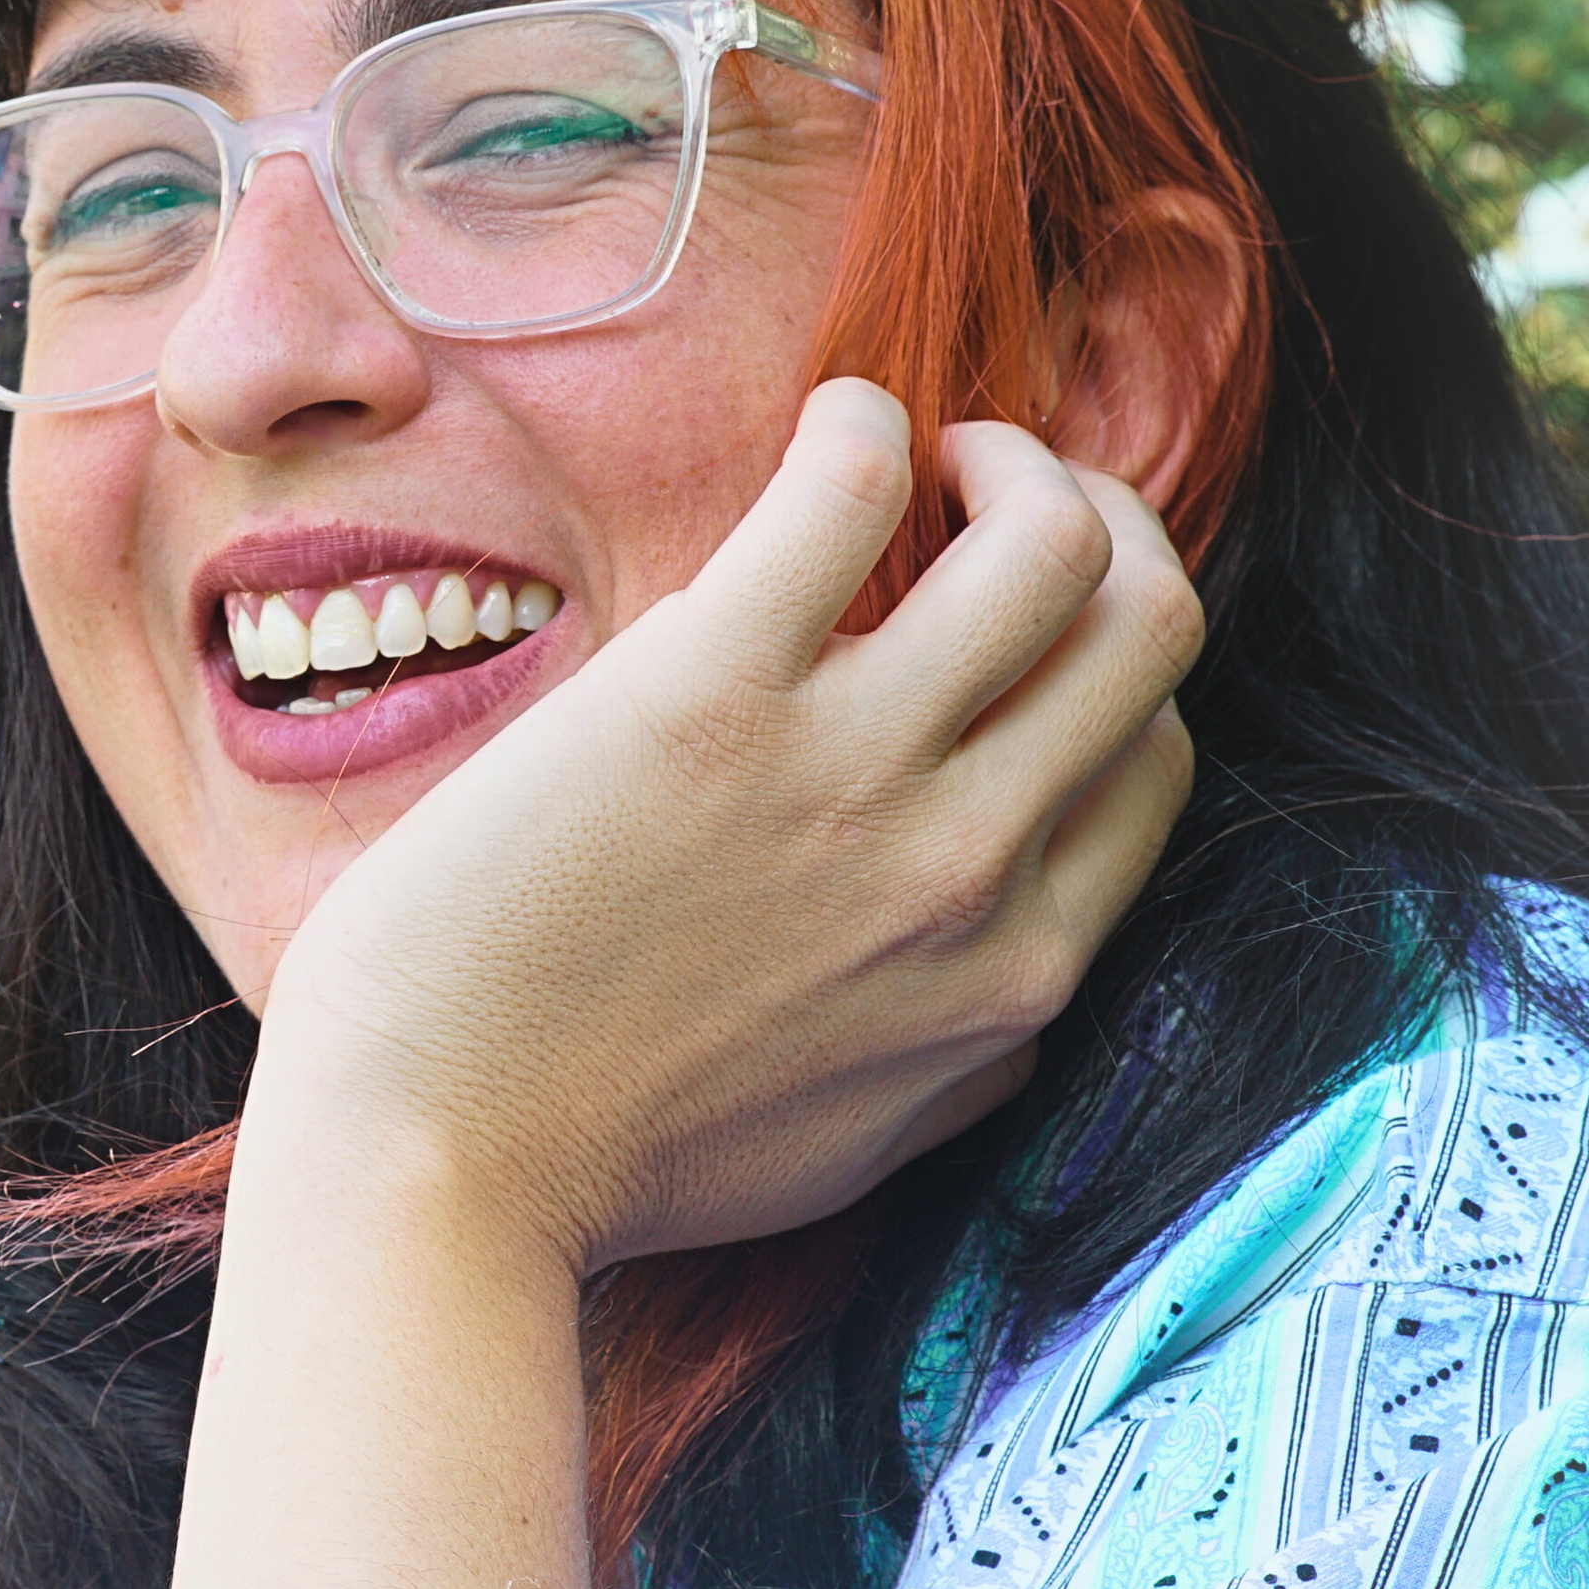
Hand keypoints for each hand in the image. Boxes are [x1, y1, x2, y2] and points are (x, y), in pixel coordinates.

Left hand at [243, 377, 1196, 1275]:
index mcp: (1016, 972)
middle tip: (998, 494)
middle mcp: (970, 870)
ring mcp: (850, 776)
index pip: (1154, 757)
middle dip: (1103, 523)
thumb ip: (961, 1052)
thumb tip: (1016, 981)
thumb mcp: (859, 1138)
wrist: (434, 1164)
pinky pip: (854, 490)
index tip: (1018, 616)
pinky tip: (832, 428)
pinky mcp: (711, 694)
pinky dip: (864, 425)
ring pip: (1056, 545)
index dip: (1106, 656)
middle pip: (1148, 627)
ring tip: (930, 456)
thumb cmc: (608, 1156)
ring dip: (1013, 459)